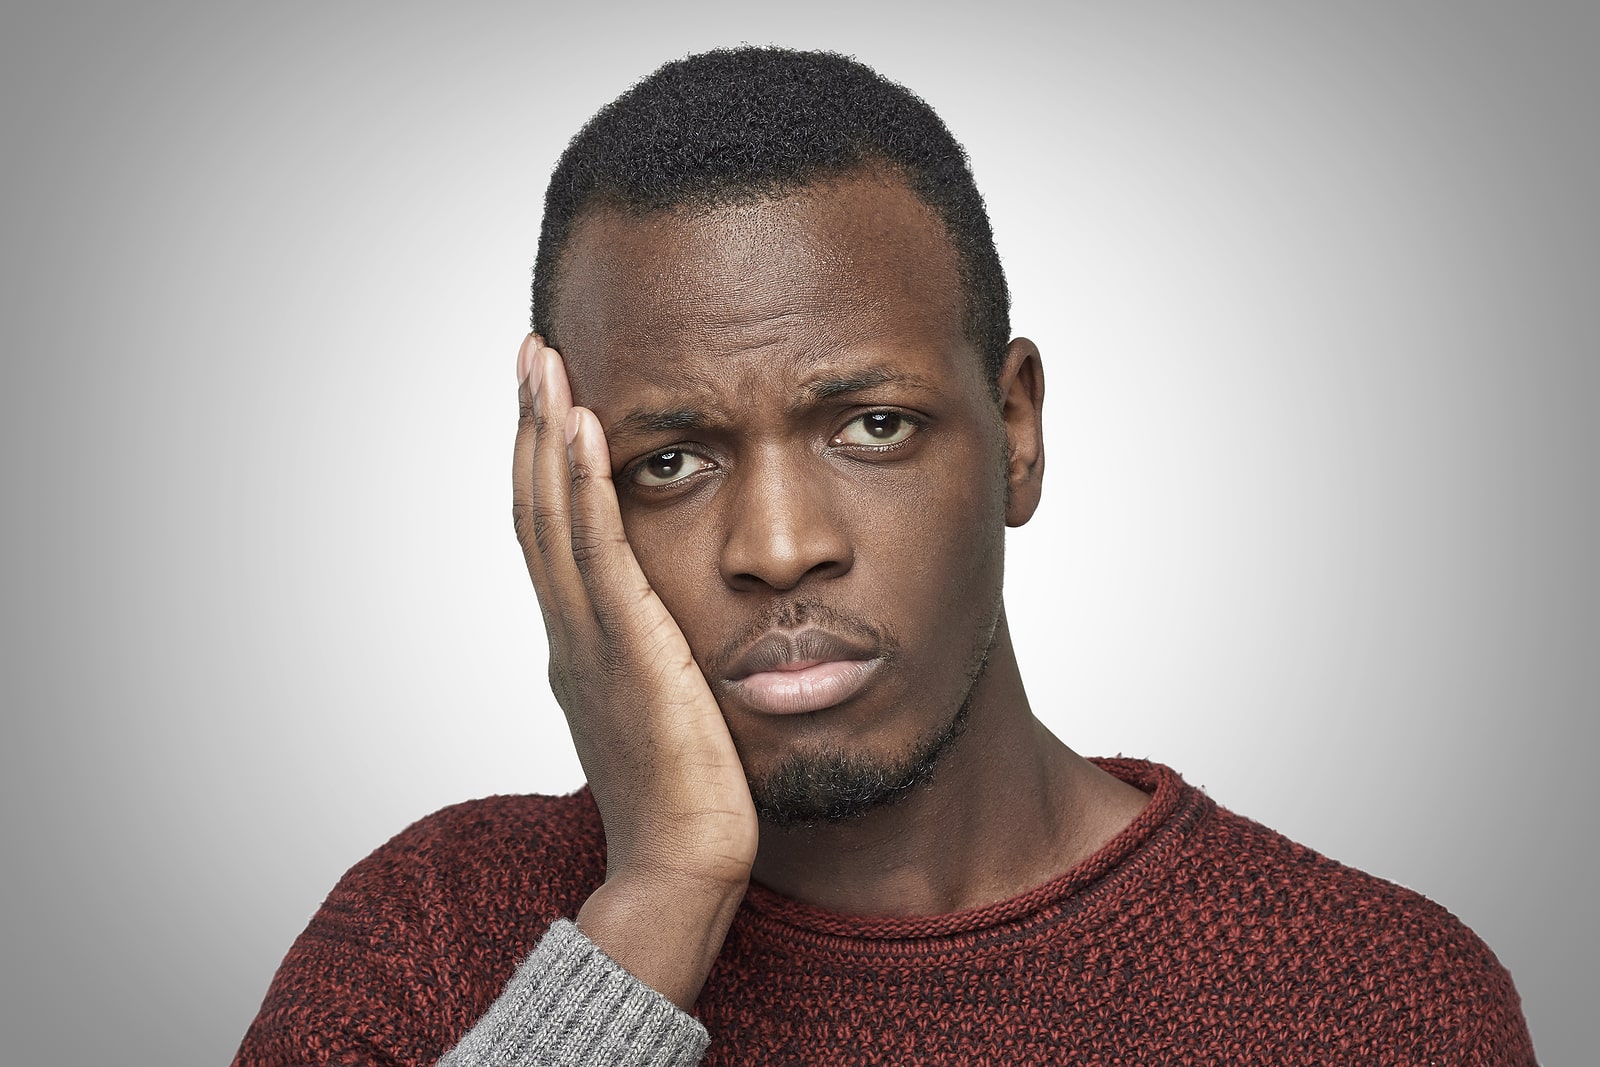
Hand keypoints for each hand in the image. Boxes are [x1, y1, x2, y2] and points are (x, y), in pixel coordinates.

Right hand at [512, 335, 757, 1008]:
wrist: (684, 866)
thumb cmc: (686, 799)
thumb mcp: (661, 709)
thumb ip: (652, 660)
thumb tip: (667, 634)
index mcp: (578, 643)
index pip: (551, 531)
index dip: (544, 460)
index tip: (550, 397)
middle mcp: (570, 632)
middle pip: (536, 507)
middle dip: (532, 425)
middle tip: (532, 350)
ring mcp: (590, 640)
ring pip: (554, 516)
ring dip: (548, 433)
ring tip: (545, 363)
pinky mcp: (627, 650)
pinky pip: (599, 552)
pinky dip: (587, 487)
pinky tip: (588, 428)